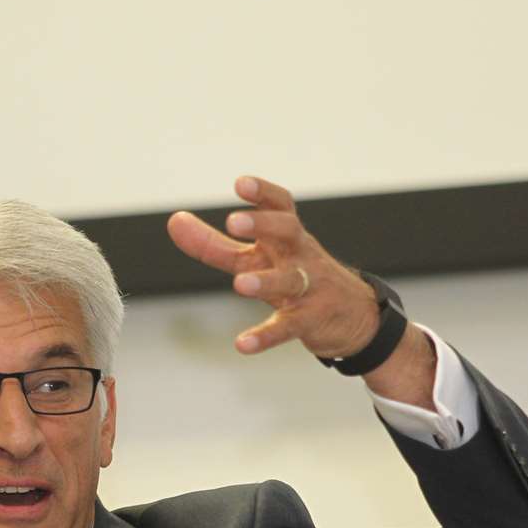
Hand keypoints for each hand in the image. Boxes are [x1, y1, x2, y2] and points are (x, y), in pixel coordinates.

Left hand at [166, 175, 379, 358]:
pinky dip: (266, 335)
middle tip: (234, 221)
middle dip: (264, 225)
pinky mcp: (310, 321)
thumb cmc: (294, 276)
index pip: (280, 206)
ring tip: (241, 283)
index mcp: (286, 236)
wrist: (352, 316)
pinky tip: (242, 344)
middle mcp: (299, 255)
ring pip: (290, 280)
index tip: (240, 183)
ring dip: (266, 281)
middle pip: (288, 231)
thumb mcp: (255, 258)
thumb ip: (213, 244)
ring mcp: (309, 287)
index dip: (263, 193)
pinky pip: (288, 327)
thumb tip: (174, 220)